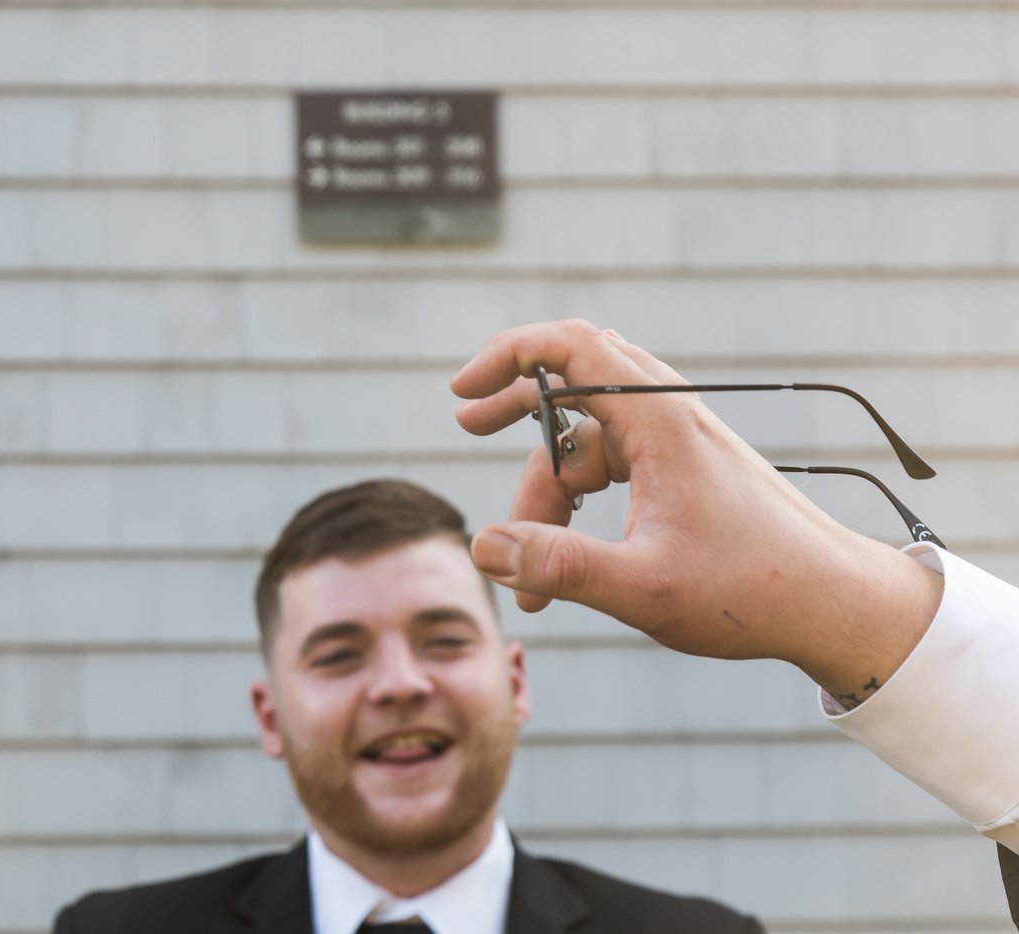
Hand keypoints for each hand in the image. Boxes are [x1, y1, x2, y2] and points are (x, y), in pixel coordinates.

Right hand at [451, 320, 941, 698]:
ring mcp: (681, 442)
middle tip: (467, 427)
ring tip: (525, 570)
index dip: (509, 354)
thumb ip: (558, 565)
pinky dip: (581, 499)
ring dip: (549, 488)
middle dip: (516, 406)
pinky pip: (616, 462)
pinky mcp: (690, 469)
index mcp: (660, 422)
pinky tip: (570, 547)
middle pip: (574, 380)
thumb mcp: (643, 587)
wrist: (836, 604)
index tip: (462, 391)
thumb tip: (481, 546)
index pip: (572, 346)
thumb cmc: (750, 592)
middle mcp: (671, 417)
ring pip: (590, 438)